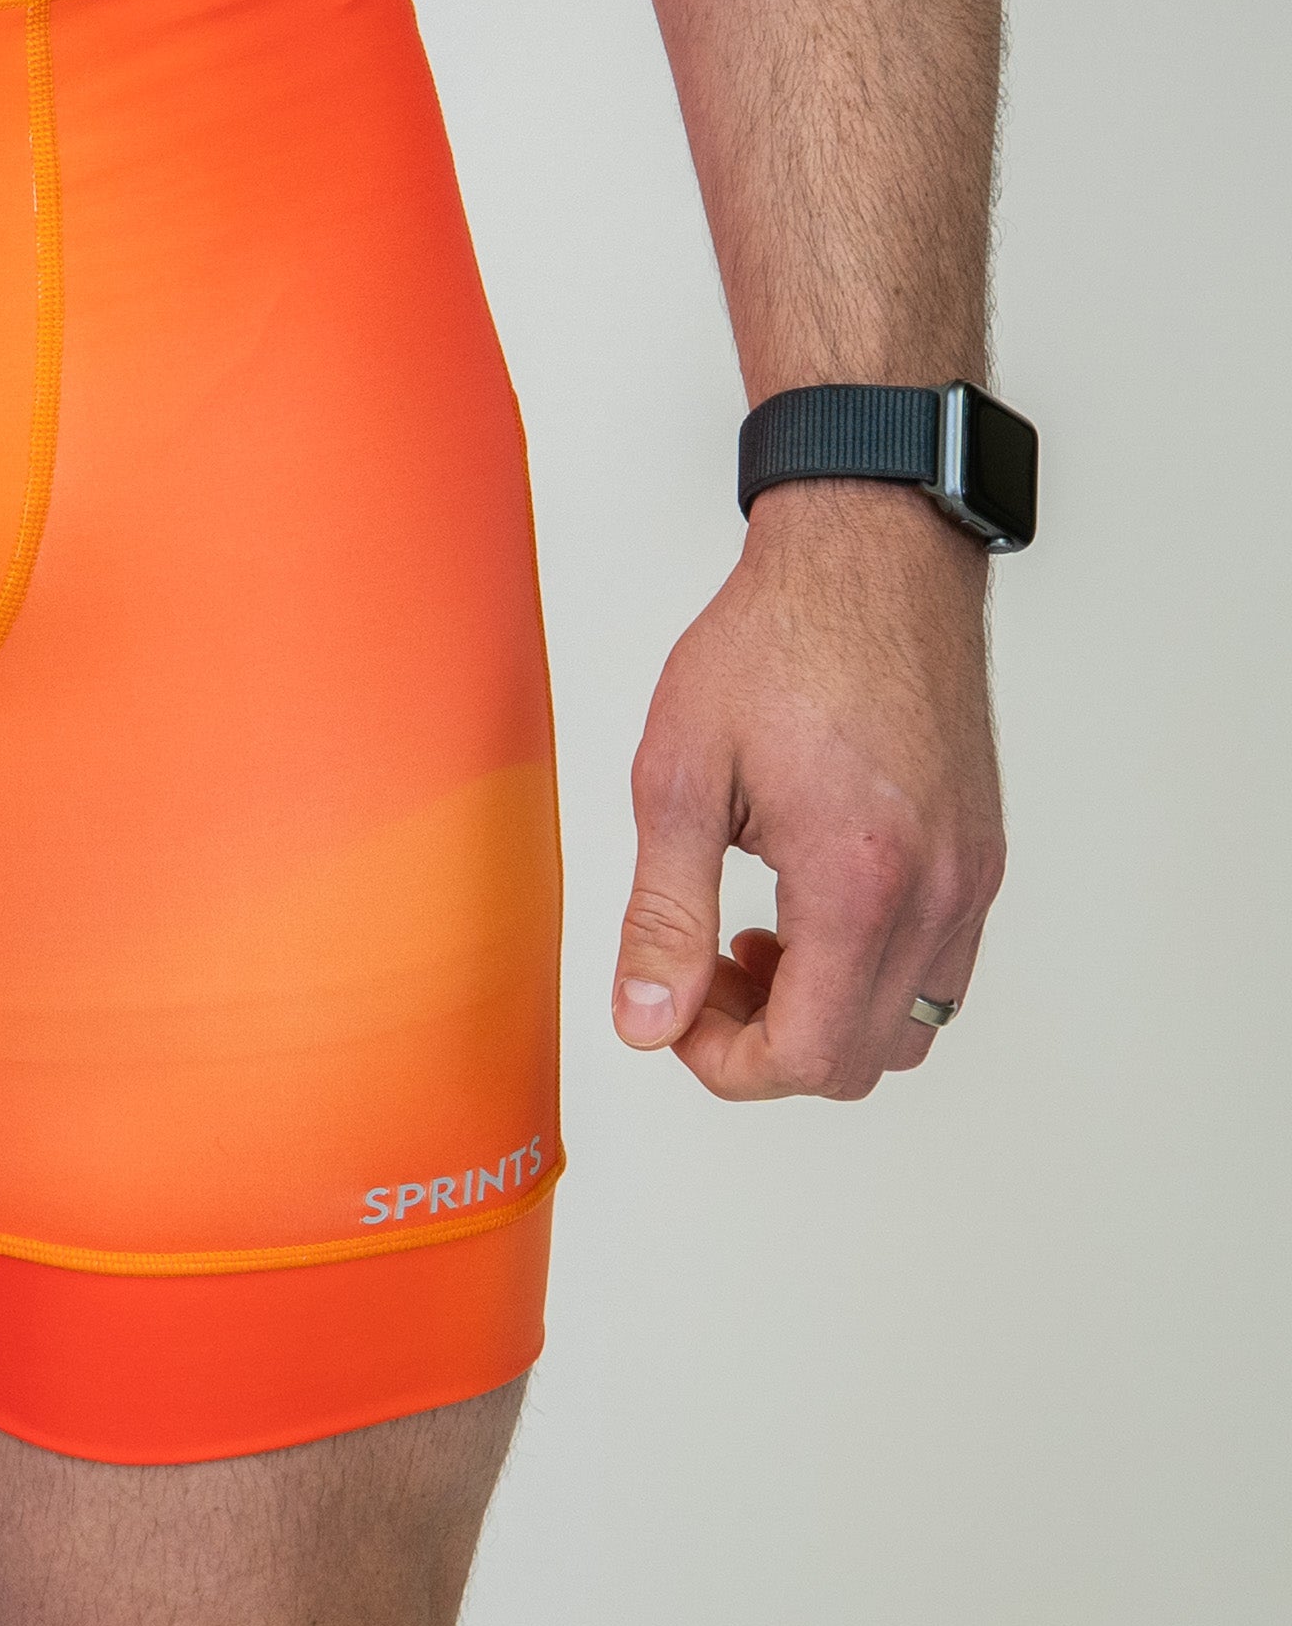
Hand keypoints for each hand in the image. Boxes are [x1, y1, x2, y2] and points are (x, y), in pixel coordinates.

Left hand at [613, 484, 1002, 1099]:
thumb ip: (660, 915)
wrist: (868, 560)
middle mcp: (938, 892)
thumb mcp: (678, 778)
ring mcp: (972, 879)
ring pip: (908, 1028)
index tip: (671, 1014)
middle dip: (765, 1046)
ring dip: (821, 1016)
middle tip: (699, 974)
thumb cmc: (775, 644)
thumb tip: (645, 1022)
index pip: (810, 1056)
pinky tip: (802, 913)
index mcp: (859, 879)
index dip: (726, 1065)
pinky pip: (936, 972)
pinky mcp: (980, 858)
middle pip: (861, 1061)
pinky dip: (866, 977)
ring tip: (749, 942)